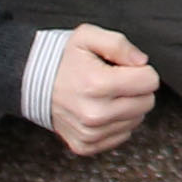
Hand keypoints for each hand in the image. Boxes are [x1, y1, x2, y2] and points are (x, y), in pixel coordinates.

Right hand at [45, 23, 159, 156]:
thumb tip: (141, 61)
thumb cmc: (62, 58)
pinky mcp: (85, 145)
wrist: (32, 81)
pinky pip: (122, 135)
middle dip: (136, 89)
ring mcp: (90, 133)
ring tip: (103, 94)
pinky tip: (98, 109)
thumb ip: (119, 44)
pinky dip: (115, 122)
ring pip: (136, 120)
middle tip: (115, 80)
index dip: (141, 70)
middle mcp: (95, 113)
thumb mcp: (88, 36)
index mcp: (97, 84)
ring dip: (126, 106)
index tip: (125, 67)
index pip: (150, 82)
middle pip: (146, 103)